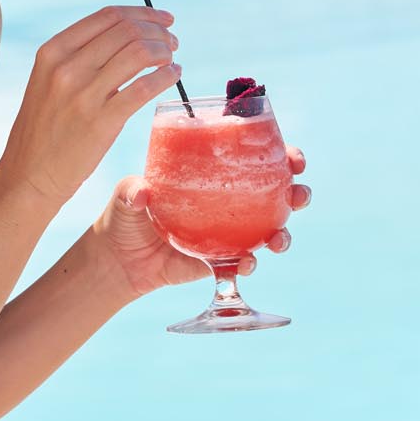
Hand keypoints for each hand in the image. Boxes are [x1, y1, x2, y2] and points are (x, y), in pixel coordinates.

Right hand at [1, 6, 182, 211]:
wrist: (29, 173)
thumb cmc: (46, 126)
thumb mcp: (50, 80)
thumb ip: (81, 56)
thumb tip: (130, 36)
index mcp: (53, 51)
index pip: (109, 16)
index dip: (143, 13)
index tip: (163, 19)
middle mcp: (66, 67)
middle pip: (127, 31)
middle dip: (158, 32)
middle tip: (172, 42)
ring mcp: (83, 94)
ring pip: (139, 53)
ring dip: (164, 51)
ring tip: (171, 59)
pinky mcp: (101, 121)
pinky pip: (144, 88)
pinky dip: (166, 76)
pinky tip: (173, 76)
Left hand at [91, 149, 310, 301]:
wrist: (119, 259)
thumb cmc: (126, 215)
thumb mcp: (125, 194)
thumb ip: (131, 190)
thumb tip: (142, 193)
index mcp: (215, 174)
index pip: (257, 158)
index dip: (283, 156)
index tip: (294, 158)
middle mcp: (230, 202)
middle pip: (277, 193)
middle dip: (298, 192)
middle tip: (300, 193)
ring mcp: (229, 233)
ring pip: (269, 230)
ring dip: (283, 233)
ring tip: (279, 239)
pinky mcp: (220, 261)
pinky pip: (243, 262)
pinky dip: (249, 264)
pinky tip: (247, 263)